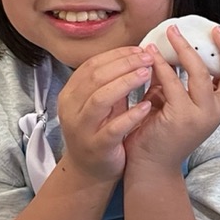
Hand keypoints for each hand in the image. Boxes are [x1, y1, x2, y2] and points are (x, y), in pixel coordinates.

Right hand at [56, 47, 154, 184]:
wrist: (90, 170)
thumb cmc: (100, 130)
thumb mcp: (102, 103)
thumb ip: (112, 82)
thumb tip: (137, 55)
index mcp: (71, 93)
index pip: (92, 65)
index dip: (117, 54)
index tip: (140, 49)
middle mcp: (71, 108)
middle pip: (96, 77)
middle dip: (124, 64)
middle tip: (148, 58)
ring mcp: (82, 128)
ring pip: (101, 99)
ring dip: (126, 83)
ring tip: (147, 74)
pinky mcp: (97, 146)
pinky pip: (113, 128)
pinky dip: (131, 115)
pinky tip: (147, 106)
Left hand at [126, 25, 219, 171]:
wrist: (150, 166)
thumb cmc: (159, 134)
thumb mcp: (173, 102)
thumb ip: (174, 80)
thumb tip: (168, 49)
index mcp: (217, 108)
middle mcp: (215, 113)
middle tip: (207, 29)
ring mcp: (200, 116)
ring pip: (200, 74)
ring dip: (185, 49)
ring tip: (171, 34)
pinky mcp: (180, 118)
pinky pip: (172, 82)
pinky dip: (162, 65)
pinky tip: (151, 54)